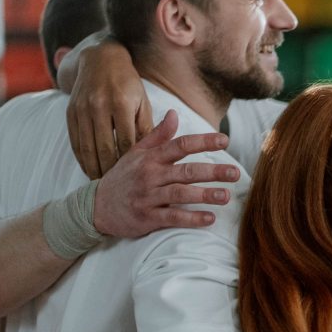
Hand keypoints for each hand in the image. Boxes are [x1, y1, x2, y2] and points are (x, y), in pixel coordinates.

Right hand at [67, 38, 152, 176]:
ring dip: (94, 169)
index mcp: (121, 103)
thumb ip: (148, 128)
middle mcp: (98, 106)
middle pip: (104, 148)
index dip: (131, 164)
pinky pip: (74, 141)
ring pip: (87, 147)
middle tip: (120, 189)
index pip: (126, 142)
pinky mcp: (69, 112)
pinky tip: (89, 170)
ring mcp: (81, 109)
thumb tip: (157, 157)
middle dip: (112, 171)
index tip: (137, 181)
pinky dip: (81, 158)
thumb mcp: (143, 103)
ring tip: (104, 185)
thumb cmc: (129, 86)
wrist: (100, 60)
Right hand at [93, 110, 238, 237]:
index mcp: (151, 158)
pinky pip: (172, 217)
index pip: (181, 145)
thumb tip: (174, 113)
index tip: (225, 140)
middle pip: (186, 171)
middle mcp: (150, 175)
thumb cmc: (123, 178)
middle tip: (235, 173)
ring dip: (204, 195)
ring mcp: (148, 197)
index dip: (203, 142)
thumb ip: (158, 135)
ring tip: (226, 196)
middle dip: (212, 172)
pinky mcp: (147, 217)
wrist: (96, 207)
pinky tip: (209, 219)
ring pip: (180, 194)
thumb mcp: (136, 153)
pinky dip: (191, 218)